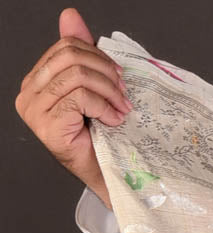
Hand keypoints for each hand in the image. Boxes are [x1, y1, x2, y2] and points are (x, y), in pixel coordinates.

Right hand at [14, 8, 131, 211]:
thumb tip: (70, 16)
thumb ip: (81, 54)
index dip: (96, 56)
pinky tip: (114, 121)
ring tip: (122, 108)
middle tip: (124, 92)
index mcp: (36, 81)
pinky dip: (104, 107)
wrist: (108, 176)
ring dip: (108, 91)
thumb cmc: (100, 137)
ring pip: (77, 77)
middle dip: (104, 72)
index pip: (65, 48)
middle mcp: (29, 94)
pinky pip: (80, 98)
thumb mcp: (93, 89)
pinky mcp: (48, 126)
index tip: (118, 76)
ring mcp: (35, 111)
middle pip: (70, 58)